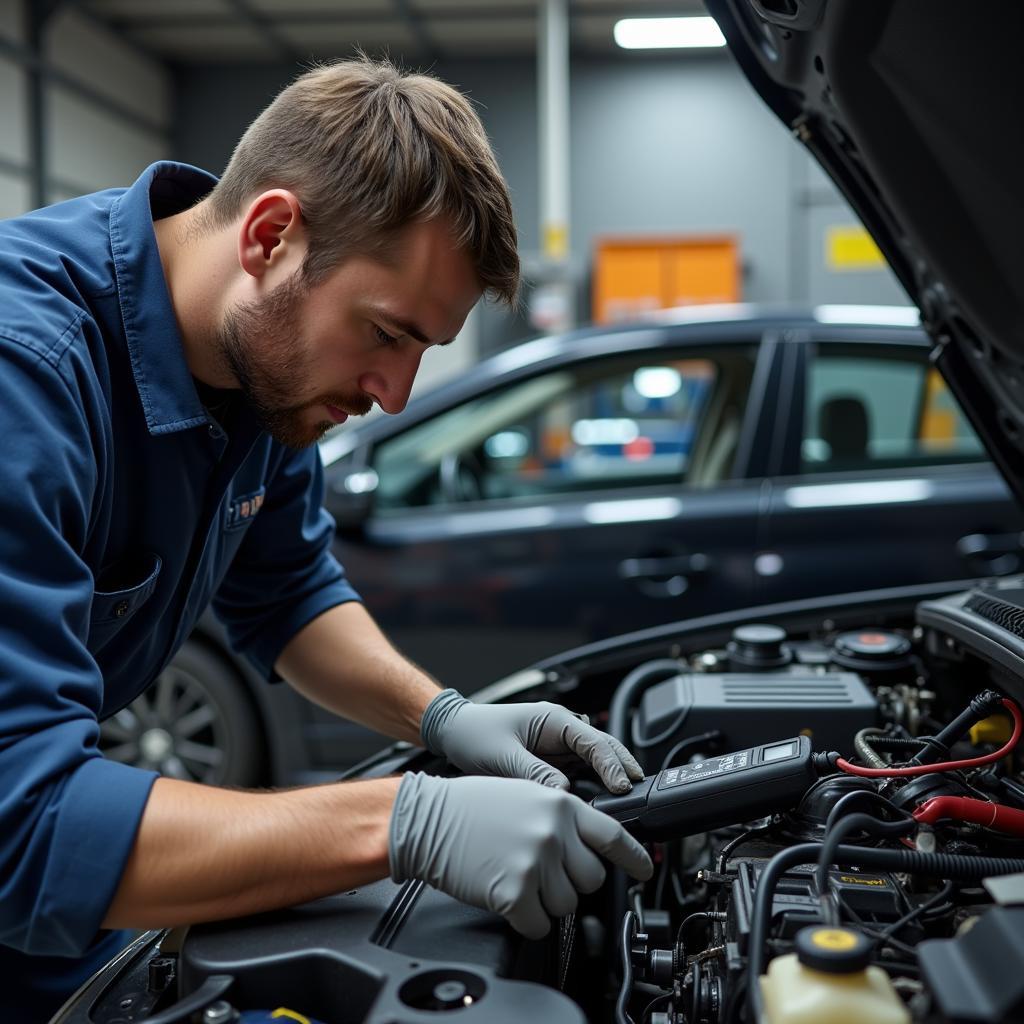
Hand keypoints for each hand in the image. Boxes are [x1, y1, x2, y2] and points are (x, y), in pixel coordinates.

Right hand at [389, 772, 652, 937]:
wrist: (428, 819)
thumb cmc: (471, 806)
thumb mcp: (526, 793)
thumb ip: (562, 816)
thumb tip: (591, 845)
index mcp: (560, 804)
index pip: (613, 835)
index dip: (634, 857)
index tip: (645, 870)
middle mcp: (553, 832)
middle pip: (592, 879)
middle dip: (571, 881)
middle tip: (541, 869)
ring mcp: (536, 862)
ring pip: (566, 905)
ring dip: (544, 900)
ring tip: (515, 874)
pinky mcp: (515, 892)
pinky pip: (539, 925)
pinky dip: (525, 919)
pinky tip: (505, 894)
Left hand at [421, 689, 644, 792]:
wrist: (454, 733)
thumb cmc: (474, 735)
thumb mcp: (503, 755)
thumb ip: (534, 773)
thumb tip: (563, 794)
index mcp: (554, 719)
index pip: (593, 741)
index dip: (611, 764)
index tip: (621, 786)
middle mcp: (562, 730)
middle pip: (604, 748)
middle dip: (623, 768)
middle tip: (640, 793)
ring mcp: (559, 747)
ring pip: (596, 762)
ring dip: (611, 778)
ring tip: (627, 802)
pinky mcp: (553, 762)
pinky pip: (580, 774)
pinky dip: (594, 787)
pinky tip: (601, 804)